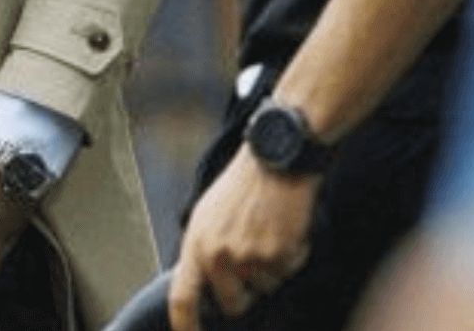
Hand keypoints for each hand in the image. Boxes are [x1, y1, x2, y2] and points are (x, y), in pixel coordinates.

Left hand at [170, 147, 319, 330]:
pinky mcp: (278, 255)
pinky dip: (291, 256)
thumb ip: (203, 251)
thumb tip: (202, 284)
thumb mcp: (207, 215)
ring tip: (267, 231)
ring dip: (271, 268)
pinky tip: (285, 228)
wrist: (275, 159)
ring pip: (265, 288)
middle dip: (245, 292)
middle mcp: (218, 255)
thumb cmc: (242, 186)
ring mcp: (248, 257)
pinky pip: (287, 272)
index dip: (185, 327)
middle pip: (233, 305)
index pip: (182, 298)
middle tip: (252, 258)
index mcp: (195, 244)